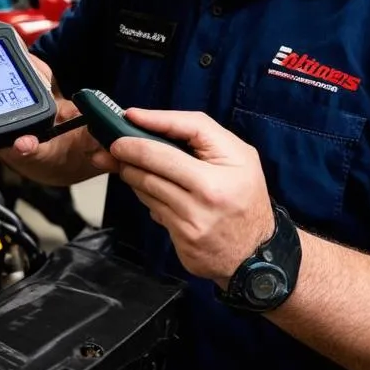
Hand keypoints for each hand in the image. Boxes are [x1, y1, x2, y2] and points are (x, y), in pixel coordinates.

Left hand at [90, 108, 274, 285]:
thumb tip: (154, 125)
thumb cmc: (244, 197)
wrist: (255, 254)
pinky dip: (145, 195)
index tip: (131, 115)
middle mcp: (211, 191)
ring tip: (125, 164)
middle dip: (129, 148)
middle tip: (114, 143)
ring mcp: (195, 217)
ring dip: (132, 172)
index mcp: (230, 165)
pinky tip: (146, 190)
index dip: (156, 120)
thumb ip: (204, 138)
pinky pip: (152, 207)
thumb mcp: (240, 158)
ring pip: (148, 185)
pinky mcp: (182, 236)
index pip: (189, 129)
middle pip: (157, 159)